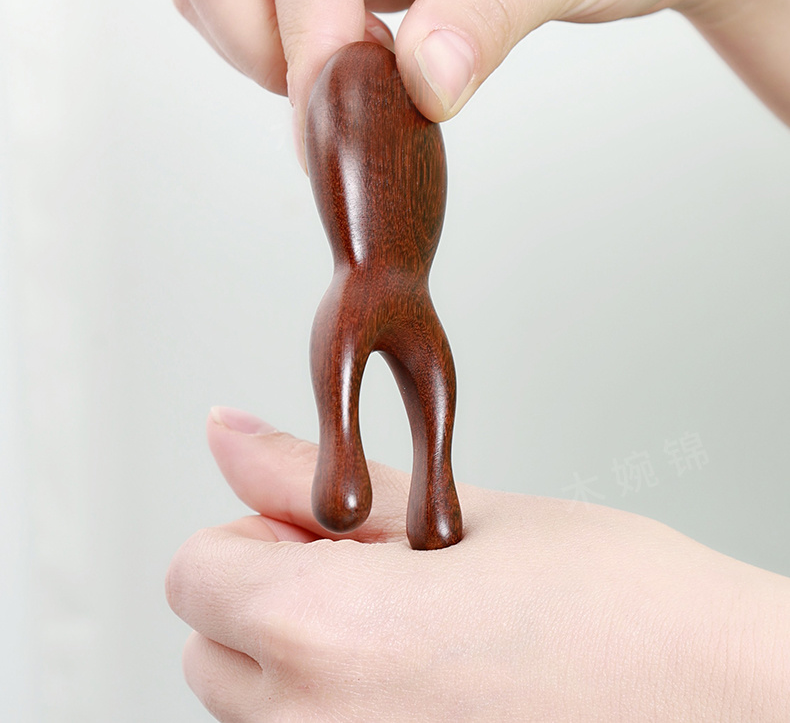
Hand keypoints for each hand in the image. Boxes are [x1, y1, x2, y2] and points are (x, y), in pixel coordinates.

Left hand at [166, 407, 789, 720]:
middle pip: (211, 645)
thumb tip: (235, 437)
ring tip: (417, 625)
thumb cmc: (621, 610)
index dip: (259, 531)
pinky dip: (341, 706)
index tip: (325, 525)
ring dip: (305, 654)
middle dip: (272, 594)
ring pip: (256, 706)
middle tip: (377, 570)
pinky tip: (430, 677)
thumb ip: (325, 480)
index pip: (195, 572)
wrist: (724, 699)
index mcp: (329, 638)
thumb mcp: (460, 515)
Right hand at [171, 0, 789, 159]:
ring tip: (367, 90)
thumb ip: (484, 15)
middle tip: (343, 108)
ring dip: (275, 50)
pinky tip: (372, 76)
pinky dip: (303, 52)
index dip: (313, 38)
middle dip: (265, 42)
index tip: (348, 118)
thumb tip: (416, 90)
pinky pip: (281, 0)